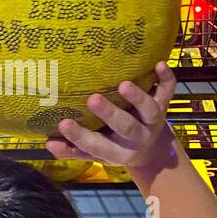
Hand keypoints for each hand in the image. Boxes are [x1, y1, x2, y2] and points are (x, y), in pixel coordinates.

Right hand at [45, 62, 176, 172]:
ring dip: (138, 97)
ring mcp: (152, 119)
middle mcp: (137, 136)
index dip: (80, 137)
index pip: (98, 146)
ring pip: (149, 110)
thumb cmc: (115, 145)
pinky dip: (166, 78)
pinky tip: (158, 64)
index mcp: (118, 150)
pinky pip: (168, 90)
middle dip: (110, 114)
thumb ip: (73, 149)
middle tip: (92, 99)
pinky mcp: (164, 103)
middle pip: (126, 128)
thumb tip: (48, 143)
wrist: (153, 150)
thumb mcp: (96, 153)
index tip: (63, 123)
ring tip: (123, 84)